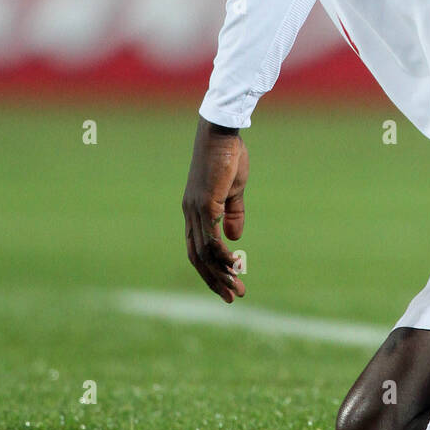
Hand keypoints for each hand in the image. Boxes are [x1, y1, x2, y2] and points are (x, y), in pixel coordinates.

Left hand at [180, 116, 248, 302]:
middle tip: (232, 297)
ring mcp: (196, 209)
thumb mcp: (234, 190)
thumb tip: (234, 240)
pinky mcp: (205, 203)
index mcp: (196, 211)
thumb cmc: (228, 156)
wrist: (220, 132)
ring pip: (204, 252)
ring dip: (221, 273)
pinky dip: (222, 254)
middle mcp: (191, 214)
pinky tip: (234, 264)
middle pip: (197, 257)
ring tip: (238, 287)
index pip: (198, 248)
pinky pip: (211, 237)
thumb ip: (233, 214)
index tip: (228, 284)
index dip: (211, 269)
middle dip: (214, 280)